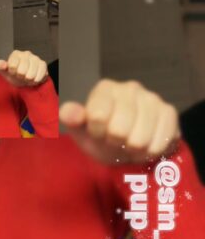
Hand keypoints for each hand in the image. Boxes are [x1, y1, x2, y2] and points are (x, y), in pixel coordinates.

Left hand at [0, 50, 47, 87]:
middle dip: (21, 77)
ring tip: (27, 78)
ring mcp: (36, 58)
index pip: (13, 66)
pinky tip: (34, 79)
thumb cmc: (14, 74)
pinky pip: (40, 75)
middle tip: (21, 76)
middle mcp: (26, 53)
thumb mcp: (5, 71)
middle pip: (22, 71)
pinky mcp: (43, 64)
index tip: (13, 73)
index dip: (13, 73)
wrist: (25, 79)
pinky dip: (36, 80)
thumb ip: (1, 66)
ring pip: (31, 75)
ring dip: (28, 80)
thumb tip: (0, 64)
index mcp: (16, 54)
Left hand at [60, 79, 179, 164]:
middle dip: (116, 142)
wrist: (128, 146)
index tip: (99, 132)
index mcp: (105, 88)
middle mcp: (130, 87)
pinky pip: (160, 142)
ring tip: (130, 143)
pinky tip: (146, 144)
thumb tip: (68, 112)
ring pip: (140, 139)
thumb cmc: (101, 135)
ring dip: (133, 149)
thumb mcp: (81, 130)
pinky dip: (150, 151)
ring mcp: (152, 98)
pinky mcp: (169, 112)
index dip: (97, 132)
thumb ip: (72, 119)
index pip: (97, 116)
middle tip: (116, 140)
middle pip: (119, 130)